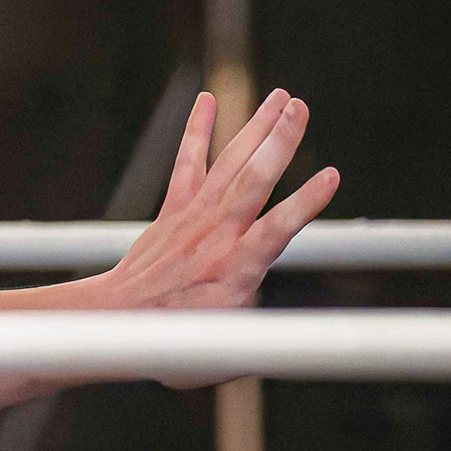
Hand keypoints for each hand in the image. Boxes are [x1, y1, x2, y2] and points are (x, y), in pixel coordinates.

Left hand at [99, 88, 341, 386]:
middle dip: (278, 143)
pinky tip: (207, 99)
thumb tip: (299, 339)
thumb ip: (262, 336)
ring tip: (282, 97)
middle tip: (301, 107)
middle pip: (253, 182)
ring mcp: (193, 218)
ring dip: (257, 128)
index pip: (276, 231)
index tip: (331, 175)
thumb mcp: (226, 353)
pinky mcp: (175, 209)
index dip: (303, 203)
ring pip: (230, 165)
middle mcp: (215, 236)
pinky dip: (197, 131)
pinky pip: (188, 163)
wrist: (118, 321)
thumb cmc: (176, 344)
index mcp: (235, 270)